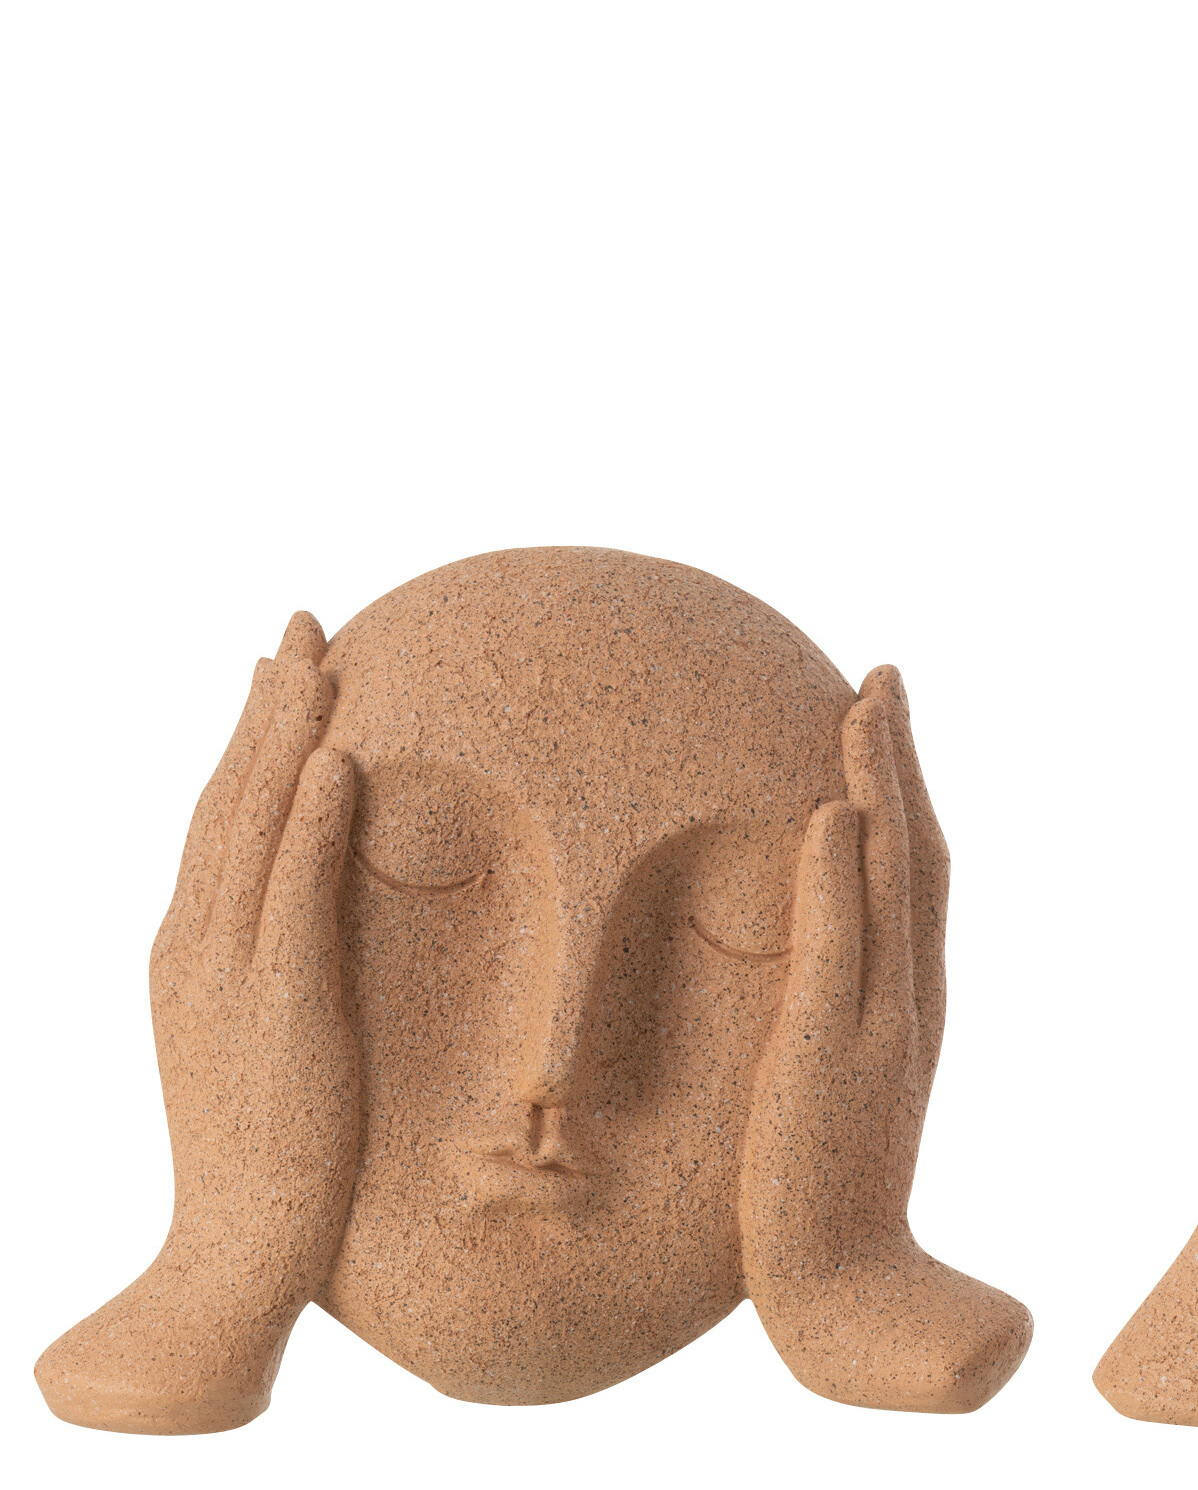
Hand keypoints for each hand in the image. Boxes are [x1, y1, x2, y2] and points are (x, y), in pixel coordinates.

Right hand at [36, 616, 358, 1433]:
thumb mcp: (270, 1039)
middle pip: (227, 801)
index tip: (280, 669)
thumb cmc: (274, 1153)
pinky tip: (333, 761)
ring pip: (253, 827)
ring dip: (285, 736)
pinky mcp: (278, 1005)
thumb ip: (282, 969)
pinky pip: (293, 894)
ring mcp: (228, 972)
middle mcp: (193, 946)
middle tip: (298, 623)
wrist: (238, 1250)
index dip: (248, 741)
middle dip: (264, 708)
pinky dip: (309, 823)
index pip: (219, 822)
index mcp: (188, 951)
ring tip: (317, 657)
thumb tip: (317, 925)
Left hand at [740, 667, 1030, 1411]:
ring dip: (882, 783)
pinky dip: (842, 878)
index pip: (914, 879)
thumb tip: (809, 982)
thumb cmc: (825, 1215)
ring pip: (894, 879)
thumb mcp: (831, 1100)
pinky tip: (832, 813)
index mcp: (911, 1009)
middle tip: (882, 675)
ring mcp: (880, 1028)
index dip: (902, 796)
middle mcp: (911, 1003)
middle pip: (920, 854)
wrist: (846, 1302)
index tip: (877, 725)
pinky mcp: (834, 1060)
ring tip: (864, 701)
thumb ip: (830, 1033)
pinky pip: (842, 952)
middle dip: (902, 759)